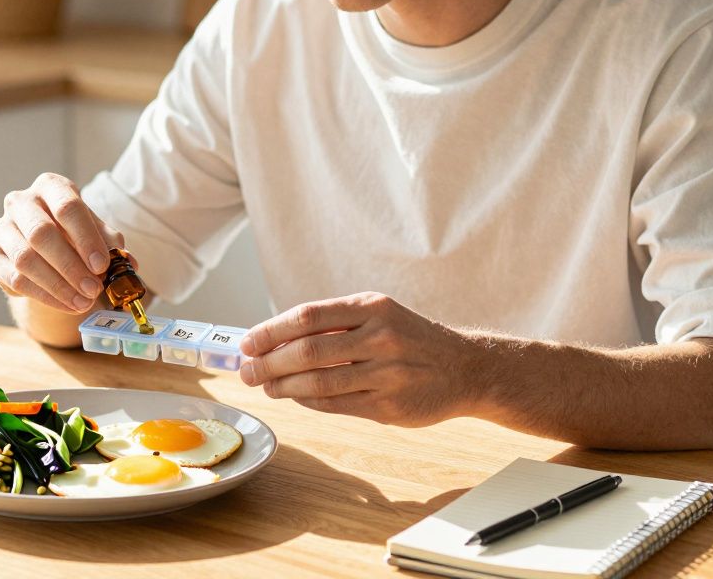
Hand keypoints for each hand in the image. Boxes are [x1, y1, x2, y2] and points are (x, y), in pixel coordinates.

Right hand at [0, 173, 122, 313]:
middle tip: (93, 289)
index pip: (67, 206)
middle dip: (71, 266)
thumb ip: (110, 243)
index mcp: (50, 187)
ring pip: (26, 259)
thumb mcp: (95, 232)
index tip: (102, 265)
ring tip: (83, 302)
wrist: (46, 247)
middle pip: (42, 233)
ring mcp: (3, 228)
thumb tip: (128, 263)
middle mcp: (21, 202)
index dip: (86, 237)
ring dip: (58, 285)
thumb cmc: (74, 233)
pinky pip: (15, 279)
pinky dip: (44, 295)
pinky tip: (66, 304)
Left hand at [238, 292, 482, 427]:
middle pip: (308, 351)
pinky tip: (295, 398)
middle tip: (247, 371)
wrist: (465, 368)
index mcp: (372, 307)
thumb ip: (334, 323)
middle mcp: (380, 337)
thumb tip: (275, 339)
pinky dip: (308, 402)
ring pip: (319, 382)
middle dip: (268, 363)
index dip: (270, 331)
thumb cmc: (409, 339)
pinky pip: (336, 405)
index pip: (307, 316)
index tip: (247, 343)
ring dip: (283, 387)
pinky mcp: (389, 406)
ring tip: (266, 387)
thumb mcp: (379, 314)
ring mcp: (387, 374)